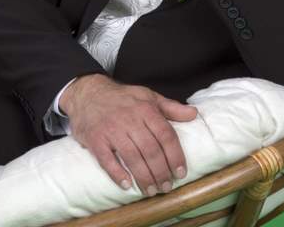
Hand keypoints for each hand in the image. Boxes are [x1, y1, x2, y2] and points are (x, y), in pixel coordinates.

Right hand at [59, 74, 197, 195]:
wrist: (89, 93)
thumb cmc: (123, 98)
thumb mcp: (148, 96)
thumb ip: (171, 108)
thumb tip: (194, 114)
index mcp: (146, 109)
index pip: (166, 135)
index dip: (175, 156)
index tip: (181, 172)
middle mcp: (130, 119)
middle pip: (151, 150)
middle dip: (161, 172)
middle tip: (167, 186)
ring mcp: (112, 130)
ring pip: (132, 157)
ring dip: (144, 177)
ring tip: (152, 190)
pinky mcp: (96, 139)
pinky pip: (107, 160)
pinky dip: (118, 174)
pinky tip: (127, 185)